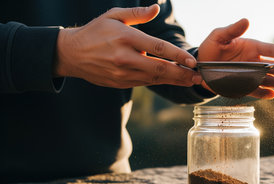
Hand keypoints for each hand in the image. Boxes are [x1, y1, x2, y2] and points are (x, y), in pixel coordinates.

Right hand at [54, 5, 201, 88]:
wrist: (72, 54)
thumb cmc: (96, 31)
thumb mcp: (113, 15)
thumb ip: (137, 14)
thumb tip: (157, 8)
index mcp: (126, 38)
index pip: (158, 48)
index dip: (178, 56)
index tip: (192, 61)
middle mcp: (125, 57)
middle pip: (160, 68)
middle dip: (182, 74)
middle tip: (198, 76)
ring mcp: (122, 73)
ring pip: (154, 79)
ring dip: (174, 80)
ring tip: (191, 80)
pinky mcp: (121, 82)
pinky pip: (145, 83)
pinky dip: (160, 82)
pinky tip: (172, 81)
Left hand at [198, 18, 273, 98]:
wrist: (200, 66)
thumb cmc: (210, 48)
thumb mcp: (218, 36)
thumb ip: (232, 30)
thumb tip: (246, 20)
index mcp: (251, 48)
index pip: (270, 50)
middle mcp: (254, 62)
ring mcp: (250, 75)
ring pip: (267, 80)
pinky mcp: (243, 87)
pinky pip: (255, 91)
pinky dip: (263, 93)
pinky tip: (272, 95)